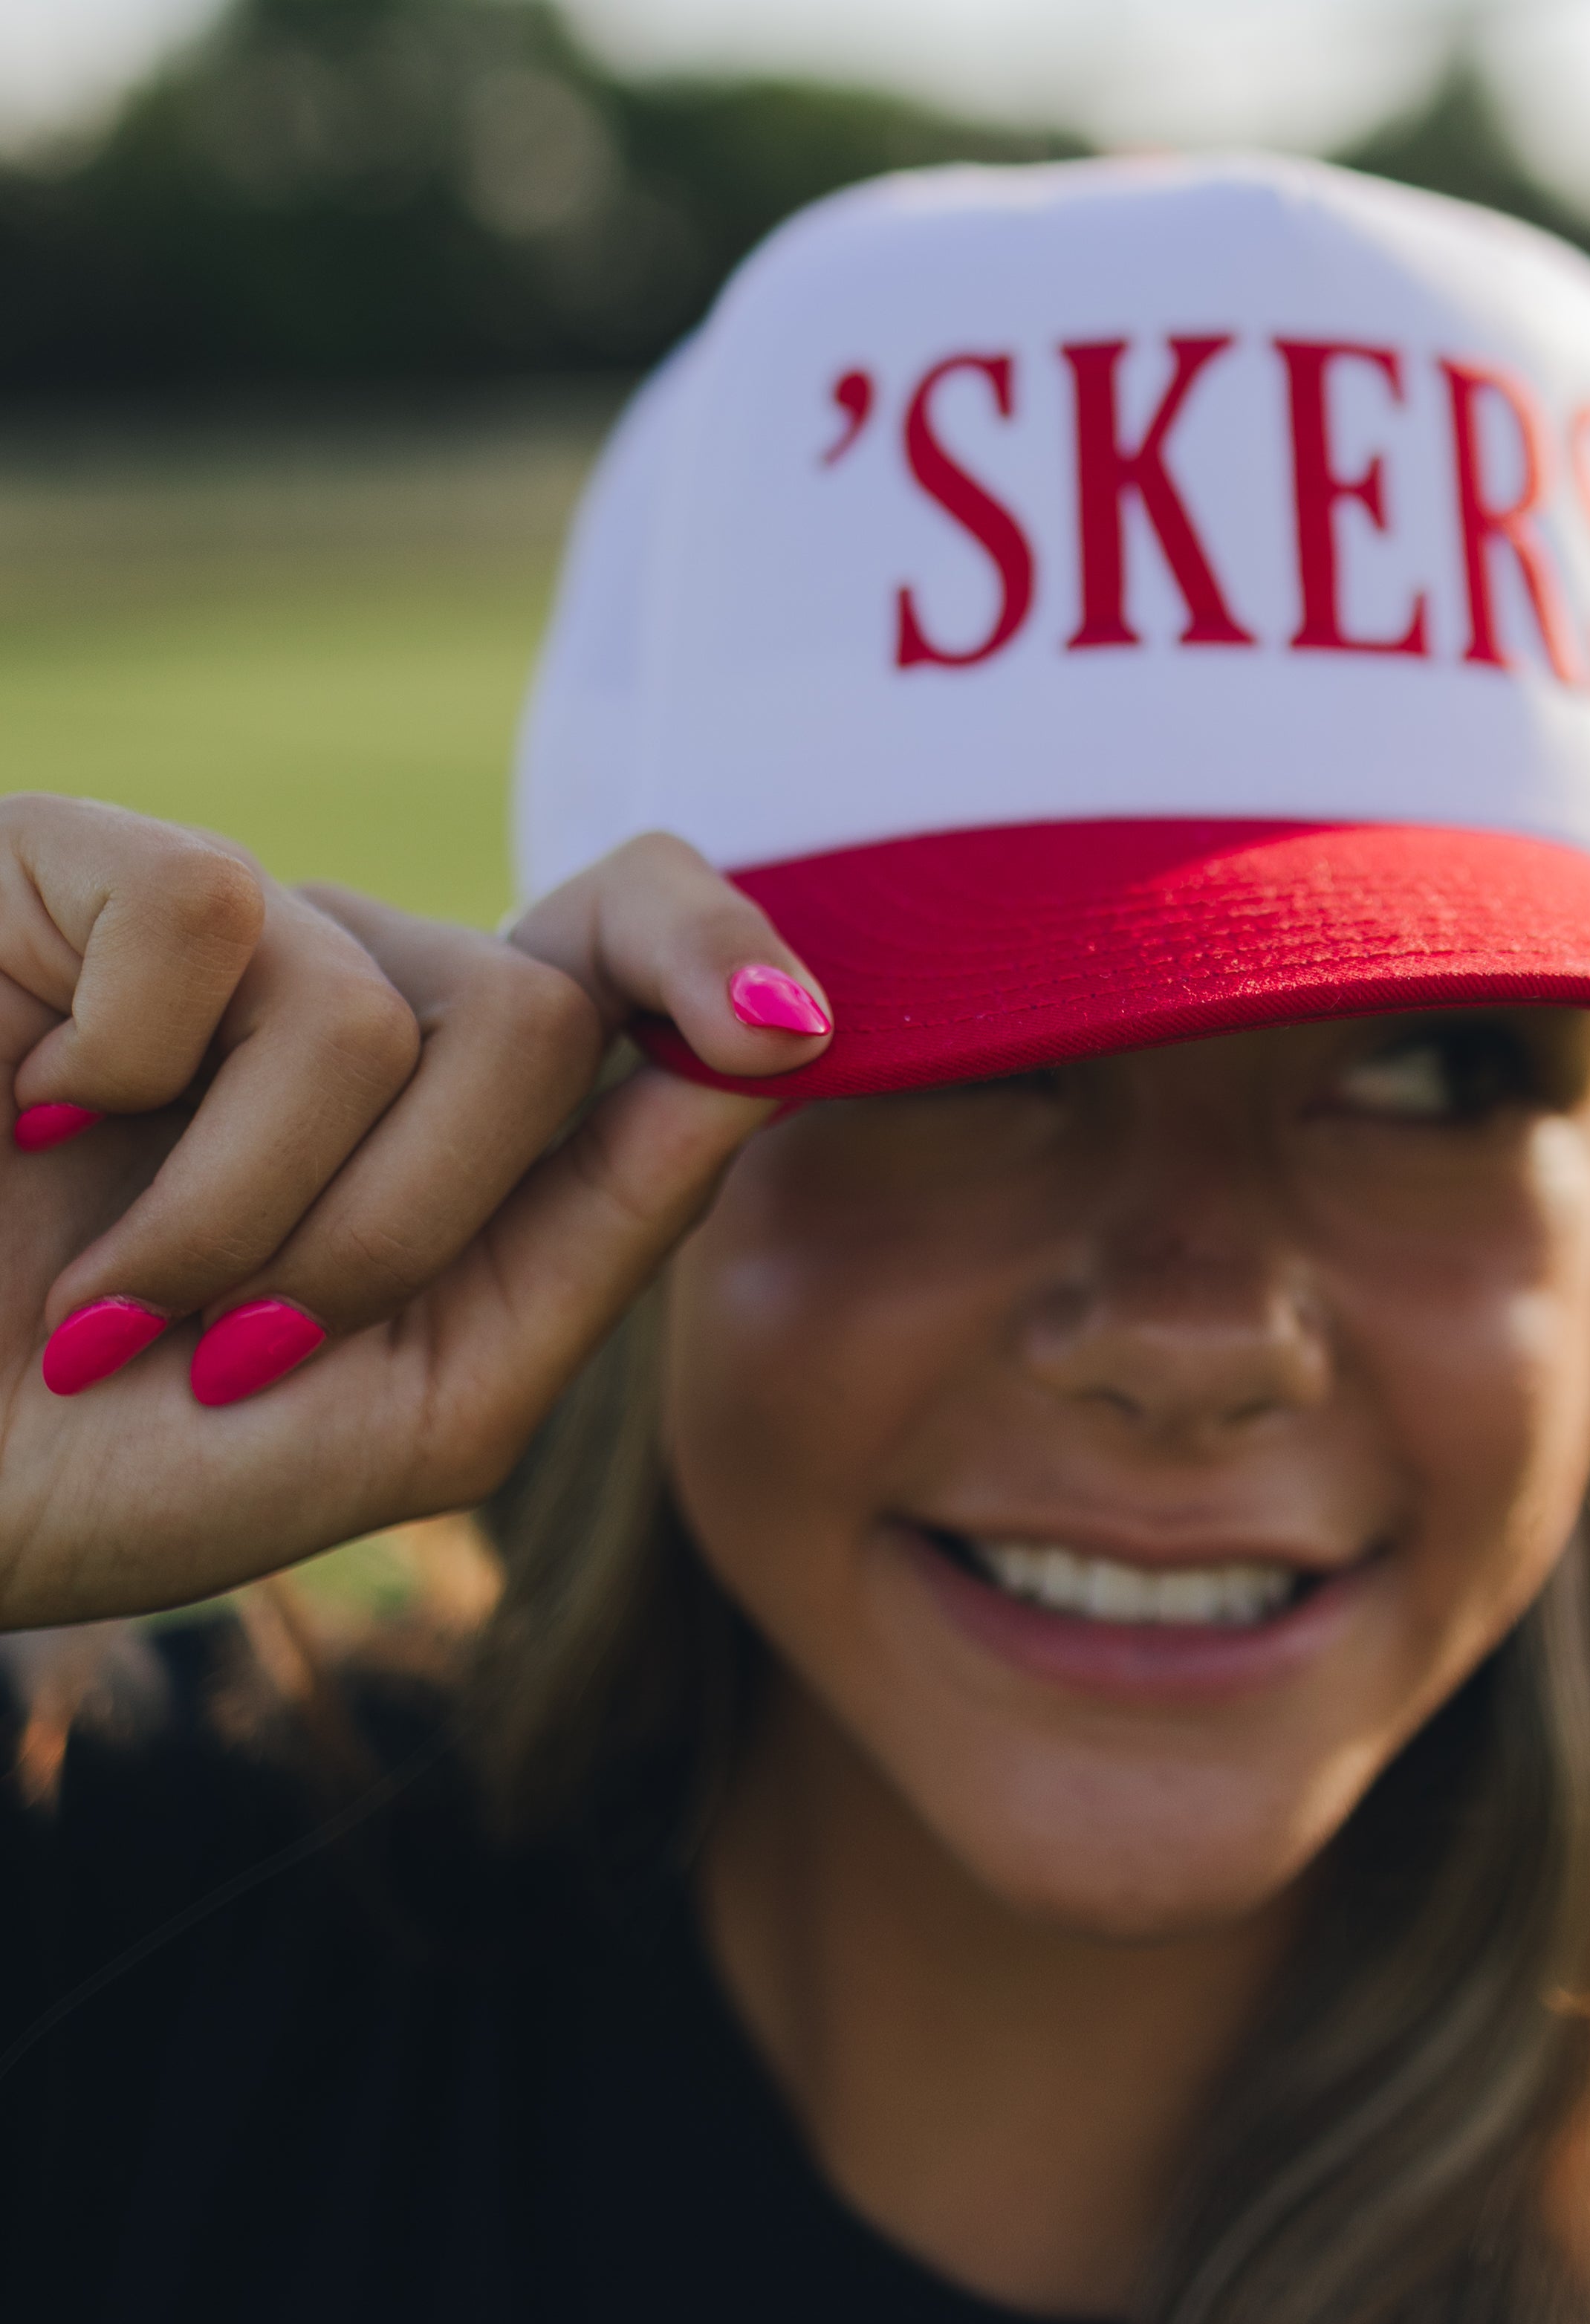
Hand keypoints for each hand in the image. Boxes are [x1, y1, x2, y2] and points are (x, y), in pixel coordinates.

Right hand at [0, 798, 830, 1630]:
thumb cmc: (103, 1461)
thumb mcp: (407, 1405)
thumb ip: (589, 1245)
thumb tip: (753, 1060)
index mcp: (438, 1108)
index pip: (627, 946)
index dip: (715, 951)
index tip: (779, 1026)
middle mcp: (346, 992)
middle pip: (548, 1019)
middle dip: (417, 1230)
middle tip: (243, 1343)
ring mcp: (211, 929)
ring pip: (397, 1009)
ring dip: (253, 1221)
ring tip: (109, 1303)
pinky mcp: (69, 862)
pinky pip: (220, 922)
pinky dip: (130, 1090)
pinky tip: (30, 1123)